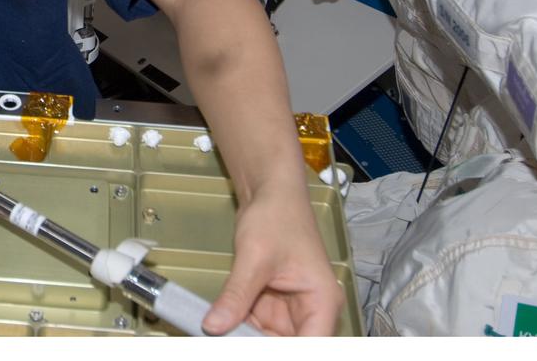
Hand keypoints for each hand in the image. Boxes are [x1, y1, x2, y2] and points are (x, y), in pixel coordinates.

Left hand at [202, 184, 343, 335]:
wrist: (268, 192)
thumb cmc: (277, 214)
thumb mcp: (254, 257)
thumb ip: (236, 295)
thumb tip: (215, 325)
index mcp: (322, 301)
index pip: (311, 345)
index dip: (281, 352)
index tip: (249, 346)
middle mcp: (311, 309)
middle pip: (287, 346)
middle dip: (255, 343)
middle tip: (225, 338)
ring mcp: (290, 309)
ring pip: (267, 338)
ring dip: (243, 336)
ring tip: (220, 332)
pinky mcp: (271, 303)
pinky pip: (254, 325)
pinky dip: (237, 326)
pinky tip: (220, 323)